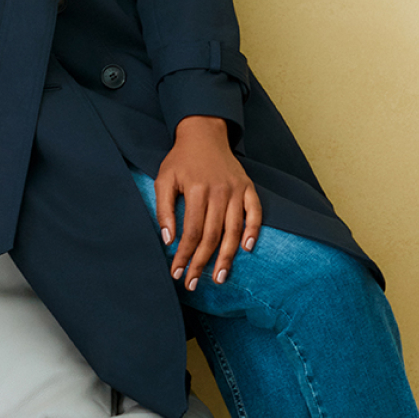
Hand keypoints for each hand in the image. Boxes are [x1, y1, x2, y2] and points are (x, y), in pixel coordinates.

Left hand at [155, 116, 261, 290]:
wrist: (204, 134)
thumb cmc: (181, 160)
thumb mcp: (163, 179)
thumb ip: (164, 209)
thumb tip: (168, 240)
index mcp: (196, 190)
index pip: (190, 232)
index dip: (184, 256)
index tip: (177, 273)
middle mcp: (219, 191)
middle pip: (211, 236)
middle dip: (201, 263)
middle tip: (193, 283)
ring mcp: (236, 190)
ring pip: (233, 230)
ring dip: (227, 257)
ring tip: (219, 278)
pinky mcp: (248, 187)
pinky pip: (255, 212)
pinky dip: (254, 230)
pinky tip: (248, 249)